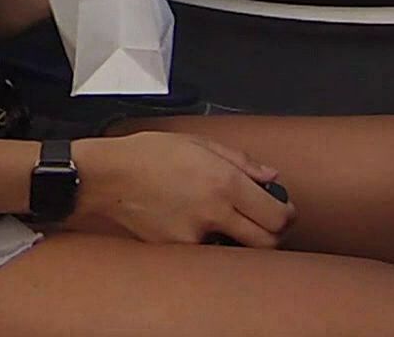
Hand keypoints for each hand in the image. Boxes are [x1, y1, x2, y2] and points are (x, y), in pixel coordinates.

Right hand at [62, 131, 295, 247]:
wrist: (106, 177)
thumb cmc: (146, 154)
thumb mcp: (197, 142)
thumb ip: (240, 160)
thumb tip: (270, 176)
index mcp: (224, 181)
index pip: (277, 216)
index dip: (287, 215)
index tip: (284, 209)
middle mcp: (214, 212)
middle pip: (266, 242)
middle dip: (274, 234)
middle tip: (267, 222)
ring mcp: (195, 235)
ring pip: (237, 249)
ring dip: (241, 239)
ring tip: (227, 220)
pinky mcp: (178, 248)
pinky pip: (206, 250)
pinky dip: (209, 240)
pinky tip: (195, 221)